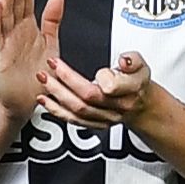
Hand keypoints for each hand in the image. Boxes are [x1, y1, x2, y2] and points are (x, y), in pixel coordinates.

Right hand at [0, 0, 61, 125]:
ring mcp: (7, 42)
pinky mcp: (0, 55)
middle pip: (16, 3)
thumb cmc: (37, 76)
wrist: (25, 103)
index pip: (27, 0)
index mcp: (29, 28)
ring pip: (5, 15)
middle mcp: (16, 32)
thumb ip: (53, 19)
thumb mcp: (51, 43)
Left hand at [45, 46, 159, 136]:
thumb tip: (123, 60)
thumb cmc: (136, 82)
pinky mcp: (94, 124)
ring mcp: (105, 118)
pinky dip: (56, 110)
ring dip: (57, 94)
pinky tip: (44, 100)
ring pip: (78, 110)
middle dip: (66, 80)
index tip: (93, 65)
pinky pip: (73, 120)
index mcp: (129, 90)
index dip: (99, 76)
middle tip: (52, 64)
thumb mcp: (141, 65)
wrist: (140, 105)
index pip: (111, 87)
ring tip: (44, 79)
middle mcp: (116, 107)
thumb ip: (132, 60)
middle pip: (88, 97)